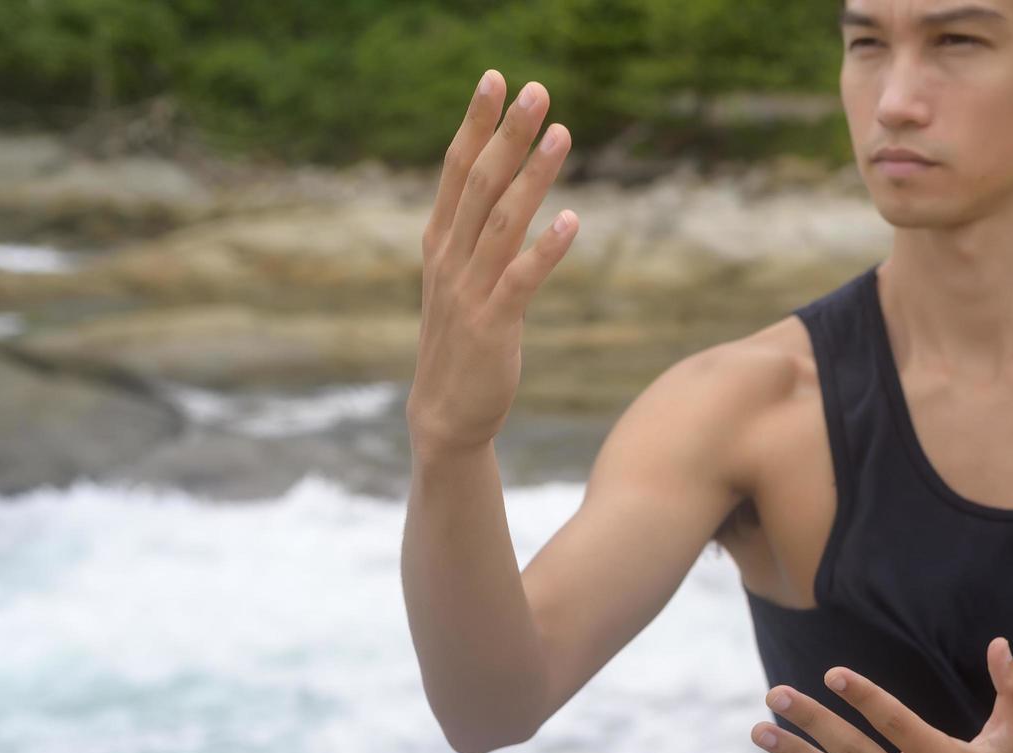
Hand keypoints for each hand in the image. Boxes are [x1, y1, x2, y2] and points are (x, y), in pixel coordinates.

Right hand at [407, 69, 577, 461]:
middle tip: (537, 91)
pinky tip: (571, 220)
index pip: (457, 170)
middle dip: (508, 134)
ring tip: (563, 136)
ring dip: (534, 177)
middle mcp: (450, 259)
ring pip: (503, 223)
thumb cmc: (461, 341)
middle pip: (480, 184)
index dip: (476, 123)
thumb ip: (476, 234)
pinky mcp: (493, 326)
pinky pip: (521, 280)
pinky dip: (545, 249)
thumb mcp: (459, 279)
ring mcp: (469, 292)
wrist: (445, 414)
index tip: (495, 79)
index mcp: (440, 242)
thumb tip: (499, 187)